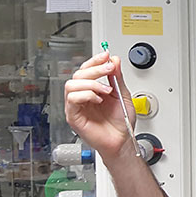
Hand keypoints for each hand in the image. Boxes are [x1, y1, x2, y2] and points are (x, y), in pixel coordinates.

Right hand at [64, 51, 136, 165]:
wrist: (122, 141)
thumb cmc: (121, 123)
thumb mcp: (123, 95)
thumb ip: (117, 78)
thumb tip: (114, 60)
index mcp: (93, 89)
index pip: (87, 69)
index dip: (95, 60)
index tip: (106, 55)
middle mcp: (83, 96)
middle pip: (78, 74)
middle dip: (95, 69)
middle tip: (109, 70)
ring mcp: (77, 106)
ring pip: (72, 84)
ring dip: (91, 83)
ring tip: (106, 91)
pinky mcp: (73, 116)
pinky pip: (72, 99)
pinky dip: (86, 95)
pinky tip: (98, 100)